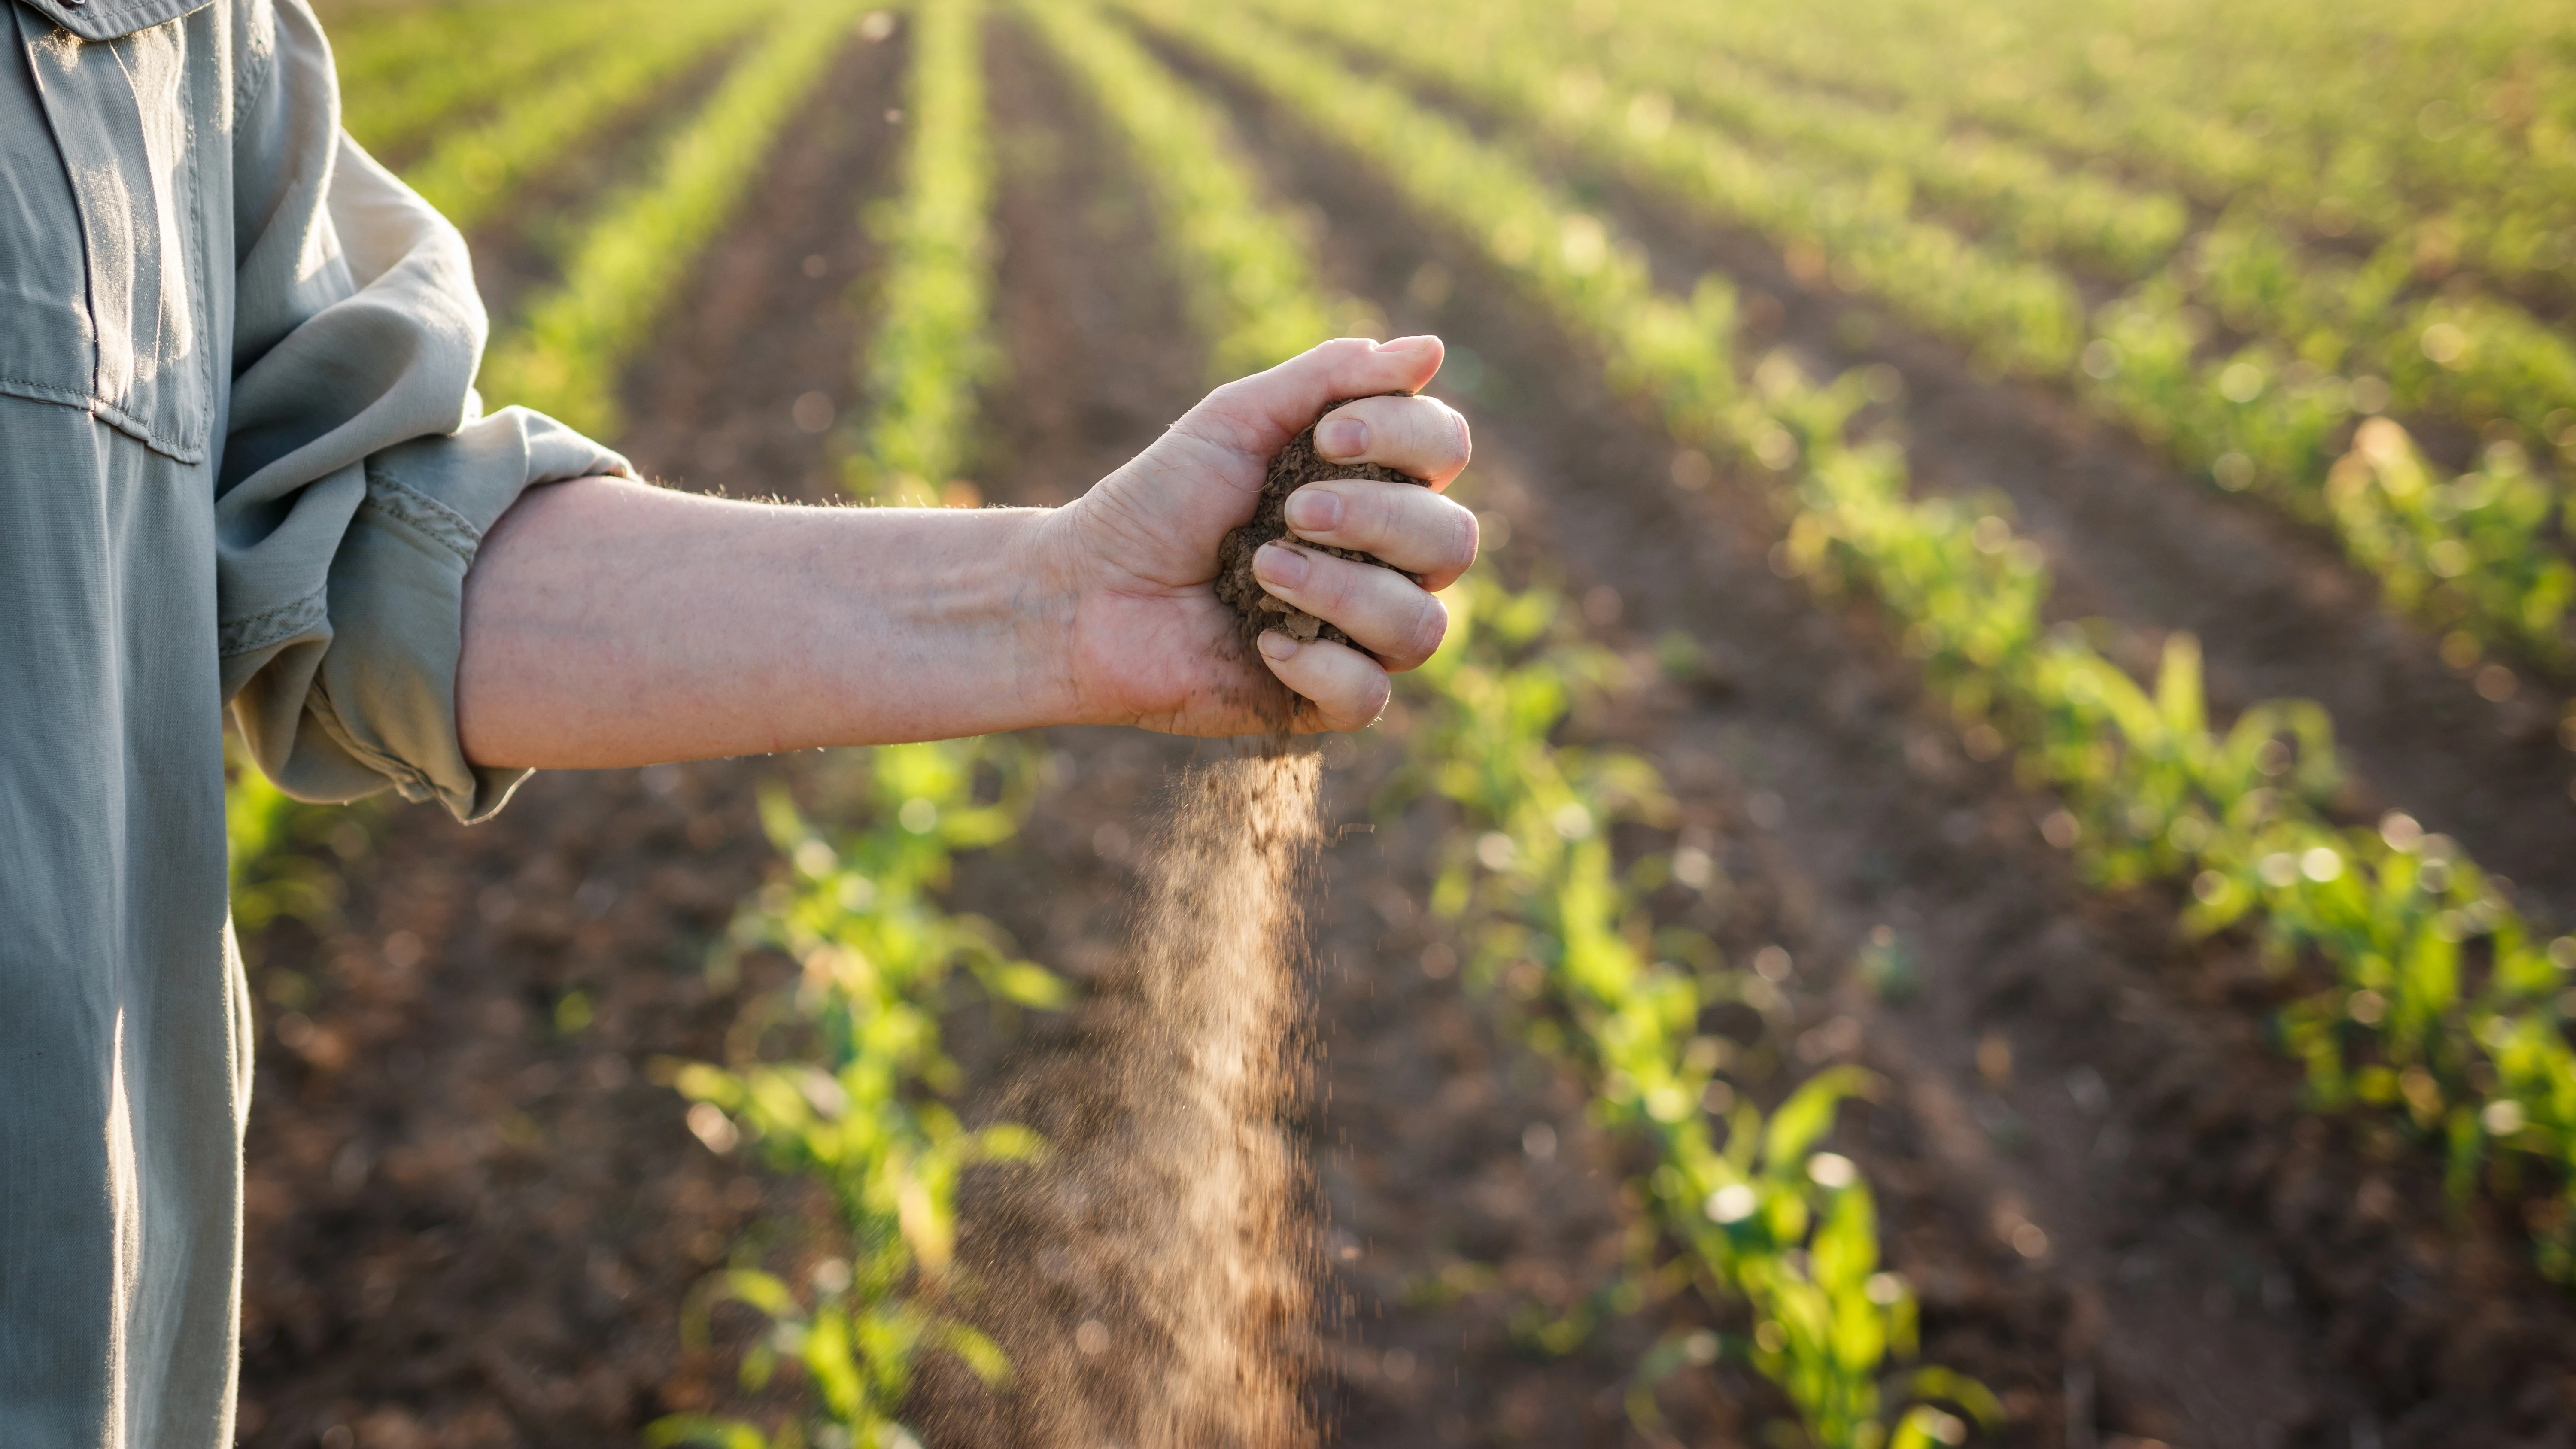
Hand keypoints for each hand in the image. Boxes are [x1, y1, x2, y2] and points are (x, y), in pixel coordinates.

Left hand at [1032, 336, 1476, 733]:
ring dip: (1343, 590)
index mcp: (1371, 485)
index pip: (1445, 452)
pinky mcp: (1325, 698)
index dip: (1408, 437)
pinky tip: (1265, 643)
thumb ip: (1329, 380)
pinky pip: (1371, 695)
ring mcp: (1359, 635)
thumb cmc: (1158, 502)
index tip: (1327, 436)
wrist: (1087, 589)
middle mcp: (1382, 562)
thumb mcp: (1236, 420)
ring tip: (1263, 569)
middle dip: (1376, 517)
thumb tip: (1430, 348)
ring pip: (1422, 625)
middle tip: (1290, 511)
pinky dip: (1323, 666)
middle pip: (1453, 541)